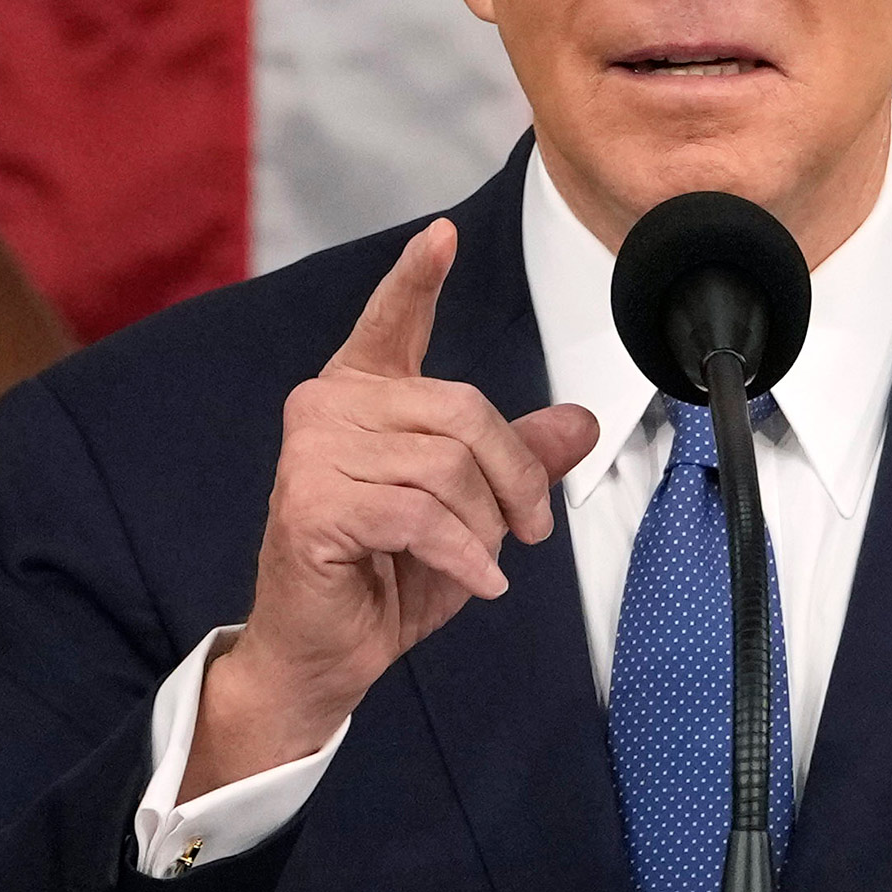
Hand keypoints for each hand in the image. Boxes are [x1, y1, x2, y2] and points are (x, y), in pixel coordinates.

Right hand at [183, 220, 598, 799]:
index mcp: (360, 395)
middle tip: (531, 529)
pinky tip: (475, 582)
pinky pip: (421, 515)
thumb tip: (580, 421)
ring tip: (481, 561)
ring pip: (445, 467)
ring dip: (484, 526)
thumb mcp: (468, 511)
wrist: (322, 655)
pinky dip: (464, 555)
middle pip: (461, 409)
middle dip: (514, 475)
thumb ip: (515, 459)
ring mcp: (311, 453)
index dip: (417, 278)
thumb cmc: (385, 577)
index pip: (391, 321)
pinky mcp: (312, 505)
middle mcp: (327, 407)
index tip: (440, 235)